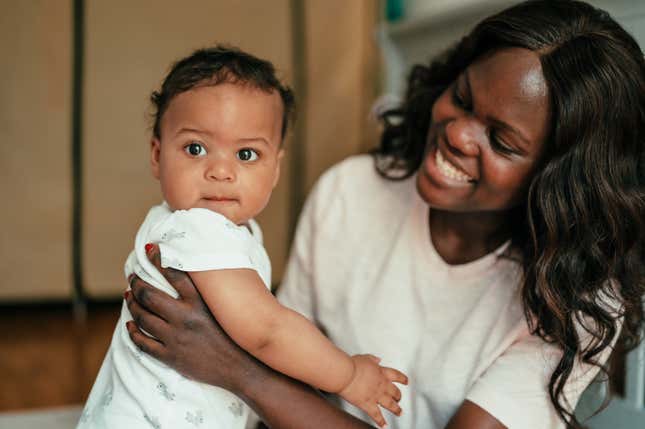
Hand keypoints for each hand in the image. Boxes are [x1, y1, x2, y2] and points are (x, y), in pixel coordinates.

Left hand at [124, 244, 258, 392]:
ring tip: (129, 296)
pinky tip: (130, 326)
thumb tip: (198, 272)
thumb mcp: (225, 308)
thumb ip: (211, 291)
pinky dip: (133, 332)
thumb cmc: (236, 335)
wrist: (240, 368)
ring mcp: (176, 338)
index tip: (150, 251)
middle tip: (133, 277)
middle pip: (150, 295)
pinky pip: (143, 343)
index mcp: (200, 303)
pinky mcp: (171, 356)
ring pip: (143, 317)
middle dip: (137, 283)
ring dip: (132, 304)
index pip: (174, 274)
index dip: (159, 260)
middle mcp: (185, 318)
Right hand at [339, 354, 407, 427]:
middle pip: (395, 392)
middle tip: (399, 398)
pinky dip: (381, 421)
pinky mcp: (368, 404)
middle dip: (398, 396)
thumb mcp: (364, 358)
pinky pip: (377, 415)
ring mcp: (376, 395)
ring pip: (391, 404)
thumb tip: (377, 360)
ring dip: (396, 409)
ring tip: (399, 412)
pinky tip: (384, 425)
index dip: (403, 379)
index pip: (396, 375)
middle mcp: (382, 384)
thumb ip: (372, 359)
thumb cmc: (352, 365)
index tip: (406, 381)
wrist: (345, 374)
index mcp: (381, 372)